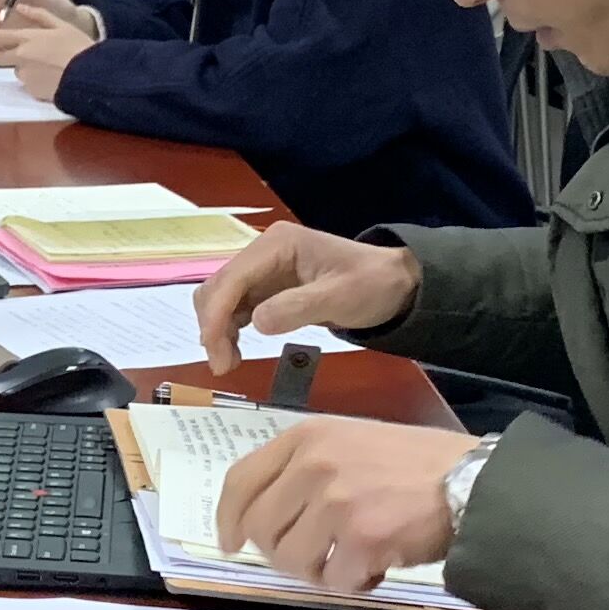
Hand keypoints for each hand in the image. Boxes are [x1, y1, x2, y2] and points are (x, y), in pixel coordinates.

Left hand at [0, 3, 93, 103]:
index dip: (0, 38)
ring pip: (16, 71)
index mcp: (26, 38)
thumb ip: (38, 15)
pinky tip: (50, 78)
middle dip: (9, 55)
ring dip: (24, 68)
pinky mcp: (32, 91)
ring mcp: (25, 76)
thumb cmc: (77, 46)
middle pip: (0, 57)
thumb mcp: (62, 25)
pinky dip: (35, 81)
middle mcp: (20, 57)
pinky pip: (28, 85)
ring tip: (45, 66)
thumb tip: (20, 7)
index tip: (8, 39)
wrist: (89, 75)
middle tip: (27, 53)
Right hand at [192, 223, 420, 378]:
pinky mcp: (267, 288)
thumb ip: (297, 308)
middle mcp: (263, 252)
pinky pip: (236, 308)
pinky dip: (229, 329)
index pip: (233, 277)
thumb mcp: (340, 297)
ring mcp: (263, 270)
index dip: (217, 314)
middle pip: (219, 286)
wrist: (395, 285)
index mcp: (277, 244)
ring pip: (222, 298)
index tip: (214, 350)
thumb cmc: (371, 285)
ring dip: (218, 329)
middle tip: (222, 364)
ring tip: (228, 363)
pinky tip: (235, 351)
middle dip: (213, 325)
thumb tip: (255, 323)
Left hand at [217, 419, 479, 594]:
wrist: (472, 480)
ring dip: (317, 571)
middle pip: (260, 528)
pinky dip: (354, 583)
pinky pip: (334, 580)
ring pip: (291, 560)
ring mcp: (335, 502)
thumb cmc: (415, 464)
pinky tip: (377, 567)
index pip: (239, 481)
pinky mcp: (361, 538)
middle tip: (313, 558)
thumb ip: (305, 468)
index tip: (230, 542)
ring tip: (350, 560)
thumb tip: (263, 517)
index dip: (228, 518)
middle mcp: (313, 465)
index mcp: (305, 437)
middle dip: (280, 553)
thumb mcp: (350, 442)